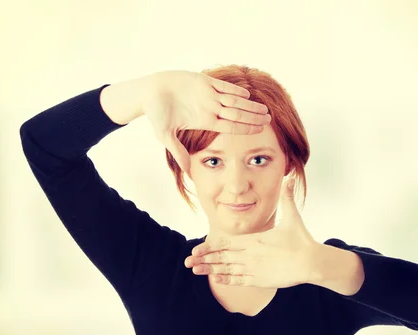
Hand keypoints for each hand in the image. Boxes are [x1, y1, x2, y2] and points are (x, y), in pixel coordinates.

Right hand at [140, 70, 271, 173]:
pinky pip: (222, 86)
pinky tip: (247, 95)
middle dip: (253, 117)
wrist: (148, 92)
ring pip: (234, 101)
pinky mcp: (203, 81)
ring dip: (249, 105)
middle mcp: (210, 109)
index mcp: (204, 121)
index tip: (259, 131)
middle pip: (237, 114)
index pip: (230, 126)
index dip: (245, 128)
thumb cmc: (155, 113)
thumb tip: (186, 171)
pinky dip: (234, 90)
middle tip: (269, 120)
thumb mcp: (165, 135)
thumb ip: (178, 151)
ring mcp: (208, 95)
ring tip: (264, 108)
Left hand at [184, 179, 317, 288]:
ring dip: (210, 270)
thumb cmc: (302, 240)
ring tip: (196, 271)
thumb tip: (290, 178)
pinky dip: (227, 281)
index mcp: (254, 240)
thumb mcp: (293, 217)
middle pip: (222, 257)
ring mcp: (254, 269)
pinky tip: (216, 280)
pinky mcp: (260, 280)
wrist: (311, 262)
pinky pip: (239, 281)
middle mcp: (250, 255)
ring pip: (227, 270)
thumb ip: (287, 198)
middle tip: (188, 262)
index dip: (210, 246)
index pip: (226, 243)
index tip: (196, 248)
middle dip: (204, 259)